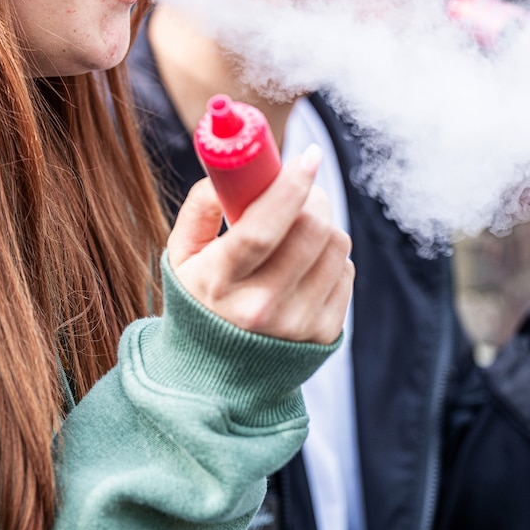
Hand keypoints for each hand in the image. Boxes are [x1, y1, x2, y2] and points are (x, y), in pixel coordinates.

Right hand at [167, 149, 353, 344]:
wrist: (217, 372)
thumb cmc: (201, 297)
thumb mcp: (182, 255)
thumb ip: (200, 209)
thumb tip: (233, 174)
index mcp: (218, 283)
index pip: (261, 230)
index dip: (289, 188)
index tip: (307, 157)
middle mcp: (260, 309)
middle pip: (311, 231)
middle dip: (313, 196)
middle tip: (302, 187)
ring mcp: (296, 325)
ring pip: (337, 246)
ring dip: (324, 224)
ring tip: (298, 231)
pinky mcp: (324, 334)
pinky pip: (346, 271)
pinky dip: (331, 256)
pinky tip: (305, 264)